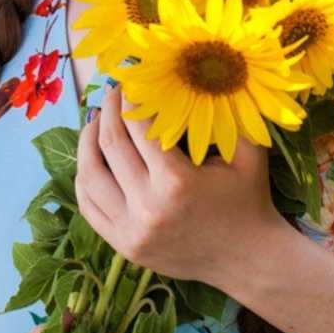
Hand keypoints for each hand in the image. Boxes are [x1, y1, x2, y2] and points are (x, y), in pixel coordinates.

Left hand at [74, 84, 283, 284]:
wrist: (248, 259)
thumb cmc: (249, 198)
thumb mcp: (247, 151)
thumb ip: (229, 112)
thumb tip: (207, 73)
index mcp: (176, 181)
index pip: (138, 127)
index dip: (129, 99)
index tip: (129, 81)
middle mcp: (148, 207)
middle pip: (110, 146)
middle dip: (107, 111)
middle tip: (111, 92)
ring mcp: (131, 231)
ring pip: (90, 177)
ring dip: (87, 142)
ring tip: (95, 121)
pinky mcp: (124, 247)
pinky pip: (89, 207)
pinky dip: (84, 178)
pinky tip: (92, 158)